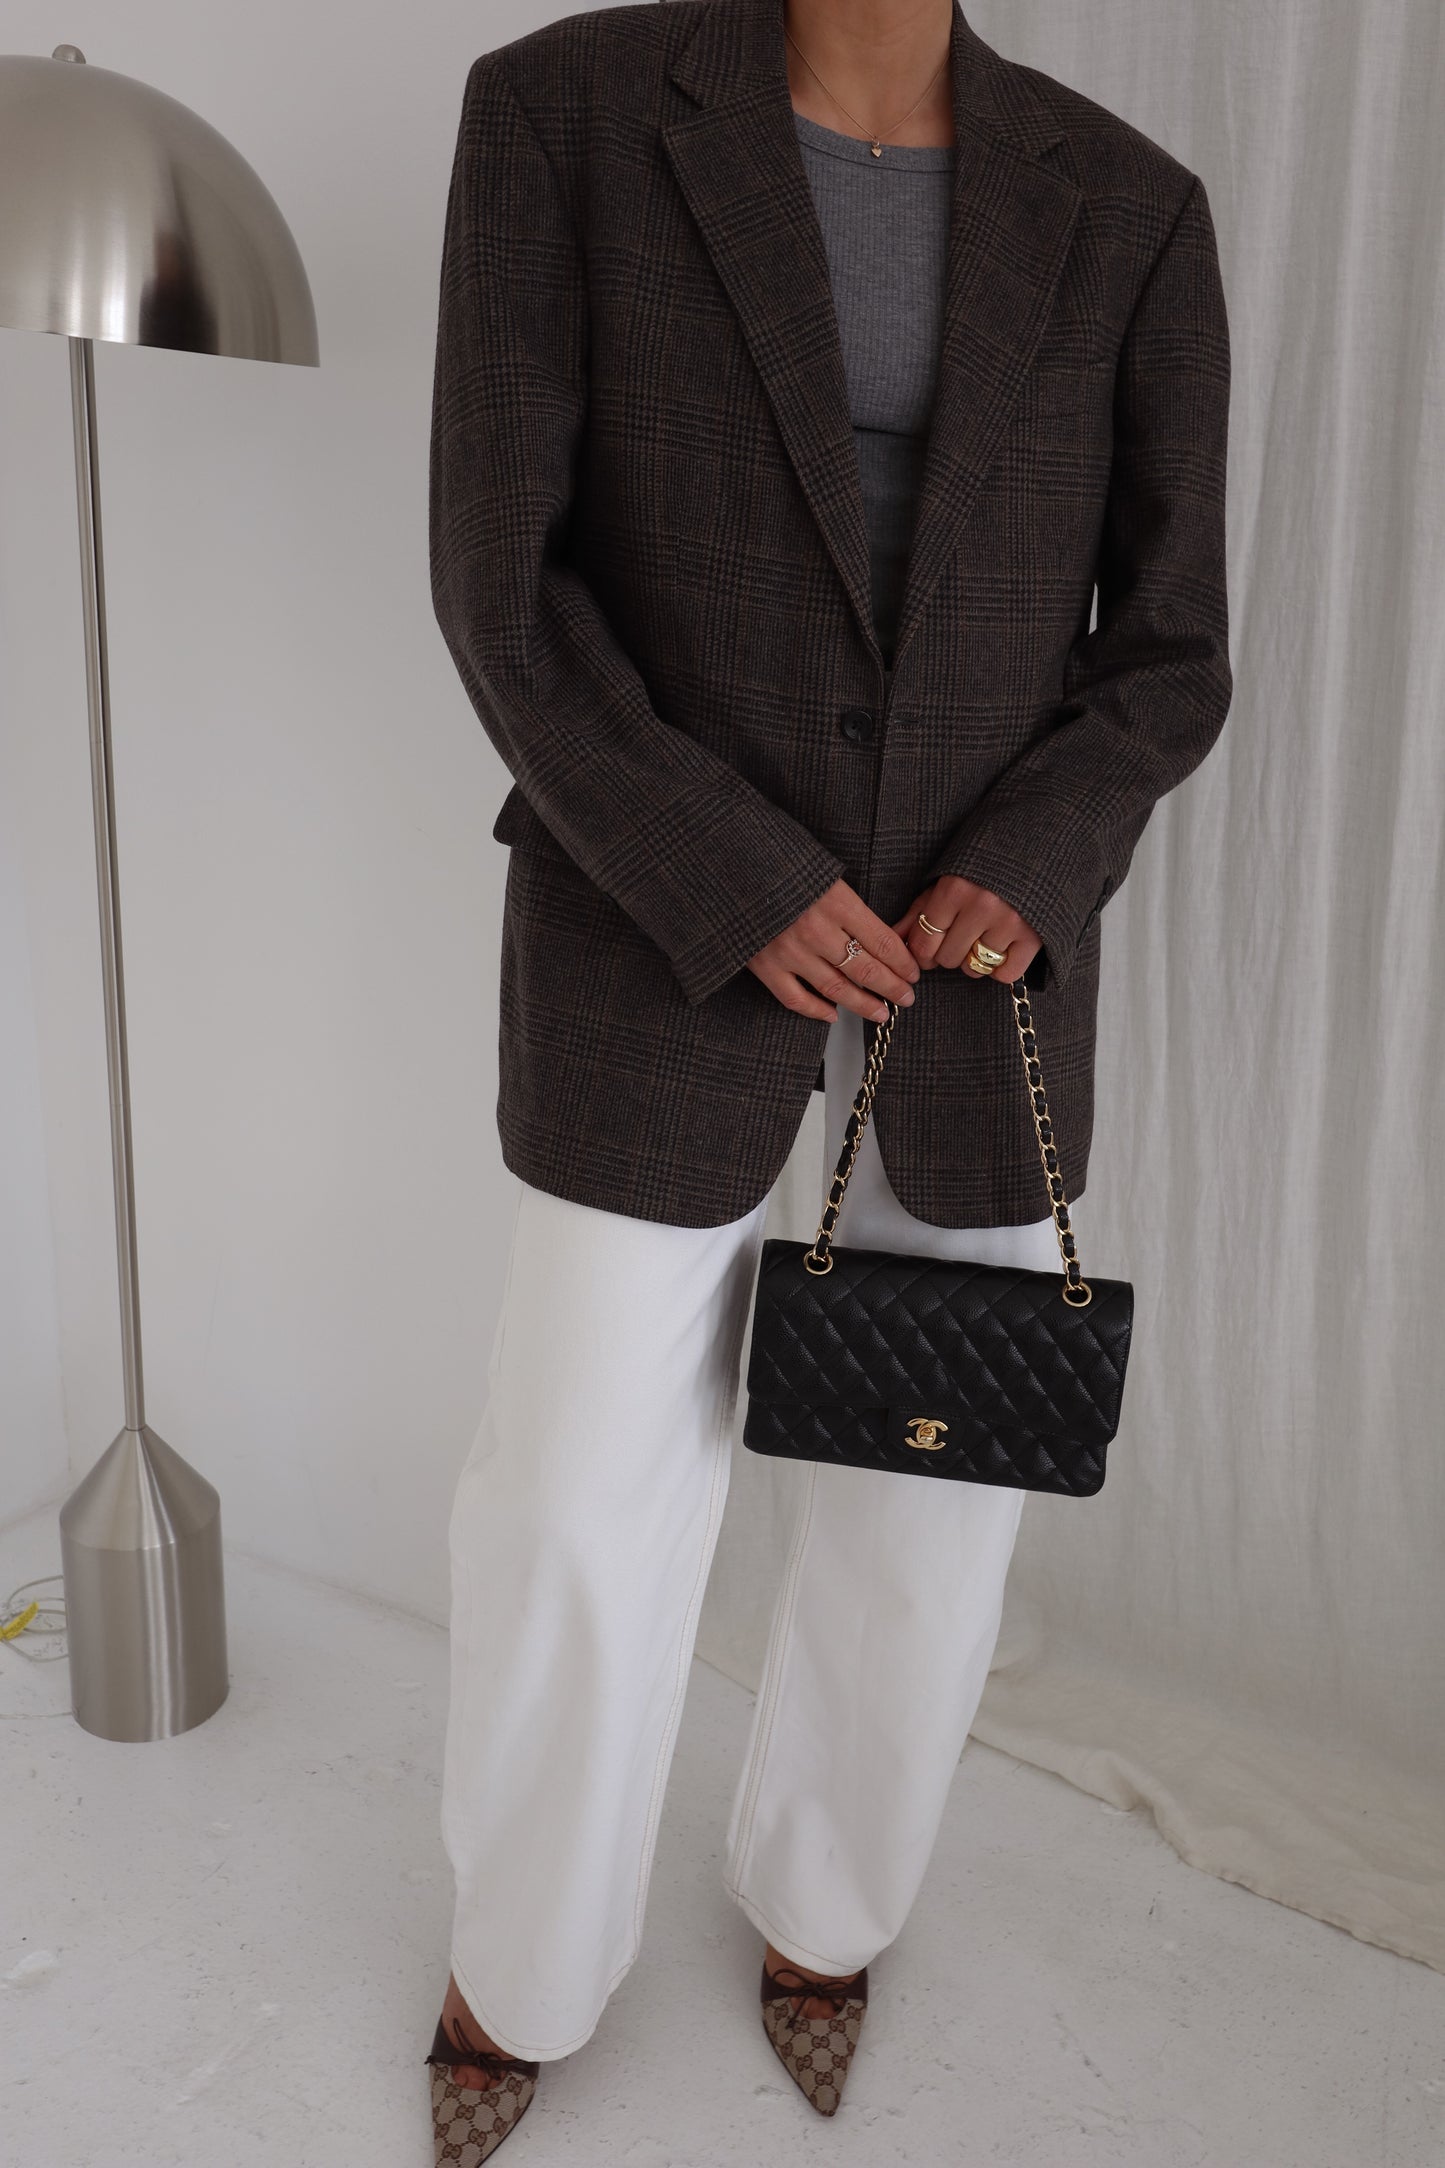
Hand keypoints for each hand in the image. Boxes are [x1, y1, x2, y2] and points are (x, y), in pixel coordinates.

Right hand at [747, 878, 919, 1023]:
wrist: (726, 862)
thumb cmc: (776, 862)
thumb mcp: (821, 871)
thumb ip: (846, 903)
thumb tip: (876, 935)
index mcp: (836, 901)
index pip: (882, 941)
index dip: (902, 961)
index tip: (913, 972)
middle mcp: (817, 929)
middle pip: (866, 968)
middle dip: (892, 987)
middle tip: (907, 997)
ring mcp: (790, 951)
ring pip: (837, 988)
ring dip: (863, 1004)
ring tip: (881, 1012)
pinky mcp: (765, 966)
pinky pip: (796, 998)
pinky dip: (816, 1010)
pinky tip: (832, 1014)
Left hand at [891, 875, 1042, 982]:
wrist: (1038, 849)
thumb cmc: (985, 867)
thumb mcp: (947, 880)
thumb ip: (919, 910)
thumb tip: (895, 938)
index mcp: (955, 889)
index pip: (924, 943)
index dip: (923, 951)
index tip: (930, 947)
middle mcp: (982, 906)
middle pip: (947, 959)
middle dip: (949, 952)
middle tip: (961, 936)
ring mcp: (1010, 922)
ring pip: (974, 968)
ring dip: (974, 960)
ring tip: (982, 938)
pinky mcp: (1034, 937)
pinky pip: (1005, 975)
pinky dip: (1001, 969)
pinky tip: (1003, 949)